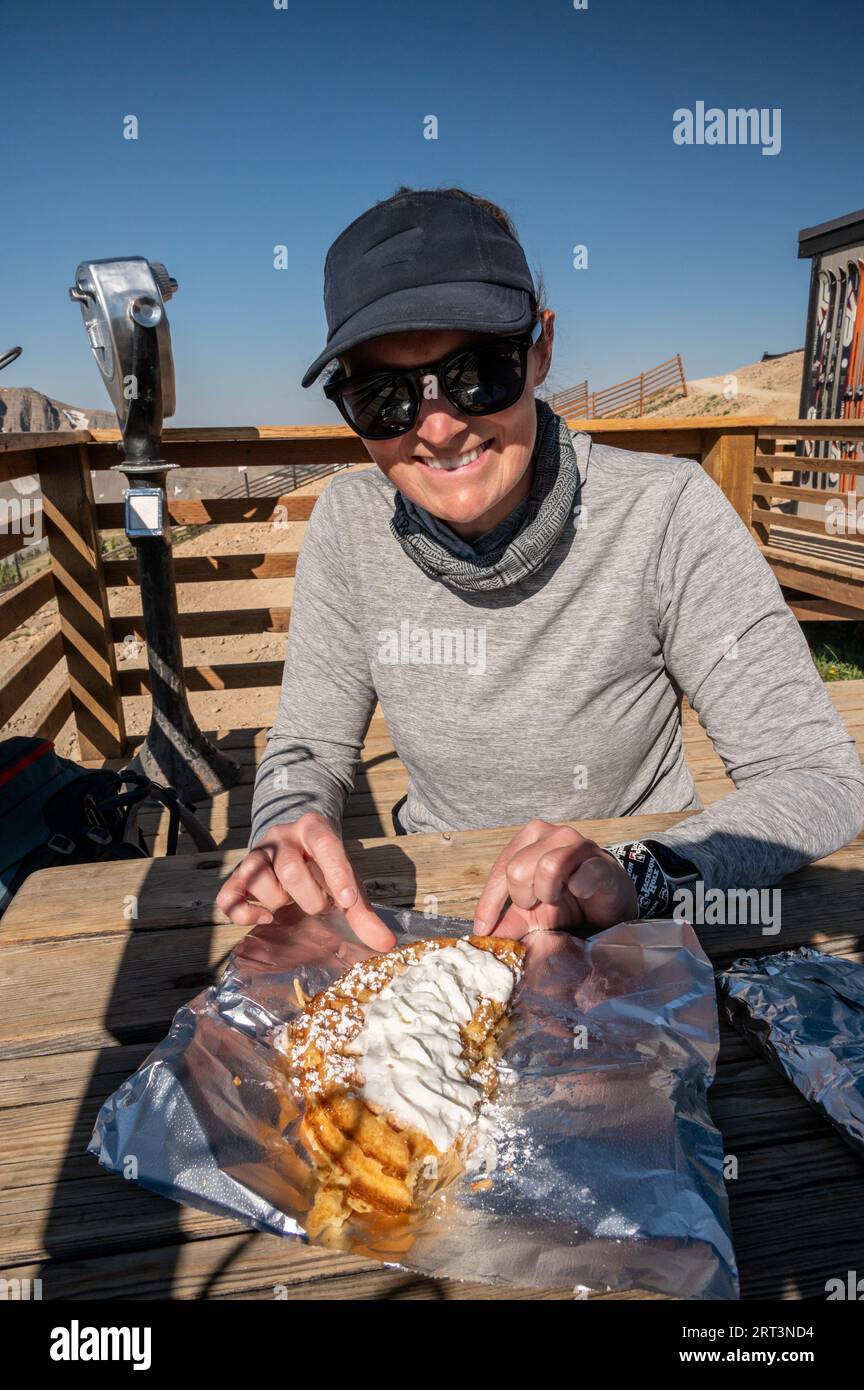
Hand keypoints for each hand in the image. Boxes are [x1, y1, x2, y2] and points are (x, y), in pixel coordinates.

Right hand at [215, 812, 395, 949]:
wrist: (295, 847)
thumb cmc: (324, 868)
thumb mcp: (346, 881)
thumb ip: (363, 912)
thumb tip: (386, 944)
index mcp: (313, 828)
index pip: (326, 844)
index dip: (337, 873)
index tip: (348, 902)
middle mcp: (280, 837)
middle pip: (290, 868)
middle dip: (309, 897)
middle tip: (319, 904)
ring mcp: (255, 854)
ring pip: (259, 879)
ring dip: (279, 901)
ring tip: (291, 901)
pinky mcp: (237, 876)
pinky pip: (228, 897)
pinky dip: (244, 913)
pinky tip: (265, 918)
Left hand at [472, 819, 637, 939]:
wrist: (611, 906)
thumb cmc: (568, 904)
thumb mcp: (532, 914)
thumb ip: (508, 922)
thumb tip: (482, 939)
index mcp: (529, 840)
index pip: (500, 869)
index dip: (489, 902)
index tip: (483, 930)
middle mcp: (552, 835)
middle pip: (518, 869)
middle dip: (523, 897)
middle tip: (538, 905)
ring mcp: (579, 845)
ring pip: (548, 866)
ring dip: (549, 893)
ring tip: (558, 899)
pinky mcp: (603, 863)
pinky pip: (583, 875)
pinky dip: (578, 890)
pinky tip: (580, 894)